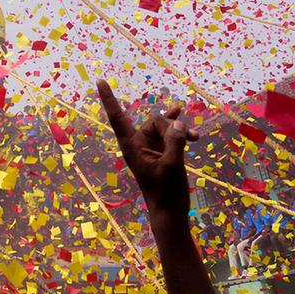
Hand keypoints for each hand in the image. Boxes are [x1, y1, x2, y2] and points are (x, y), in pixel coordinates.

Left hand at [97, 79, 197, 215]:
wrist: (170, 212)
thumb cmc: (166, 192)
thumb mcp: (173, 166)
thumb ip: (175, 142)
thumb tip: (177, 123)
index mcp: (131, 147)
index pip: (117, 118)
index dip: (109, 98)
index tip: (99, 80)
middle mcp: (137, 144)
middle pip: (155, 122)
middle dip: (172, 126)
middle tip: (190, 139)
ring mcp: (150, 148)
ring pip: (165, 128)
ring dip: (180, 130)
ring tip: (195, 137)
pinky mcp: (161, 152)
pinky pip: (170, 135)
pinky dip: (180, 132)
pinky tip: (190, 129)